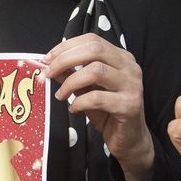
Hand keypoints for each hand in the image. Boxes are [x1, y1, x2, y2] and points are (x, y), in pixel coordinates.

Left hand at [42, 32, 154, 180]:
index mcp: (121, 58)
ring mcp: (132, 85)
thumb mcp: (87, 89)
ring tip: (61, 95)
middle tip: (48, 73)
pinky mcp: (129, 105)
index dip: (66, 47)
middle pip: (94, 50)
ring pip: (96, 70)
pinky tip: (74, 108)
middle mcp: (130, 67)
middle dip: (65, 59)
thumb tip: (51, 64)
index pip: (92, 40)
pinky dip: (79, 102)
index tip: (47, 59)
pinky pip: (98, 97)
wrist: (129, 140)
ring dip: (71, 82)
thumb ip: (72, 74)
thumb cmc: (109, 113)